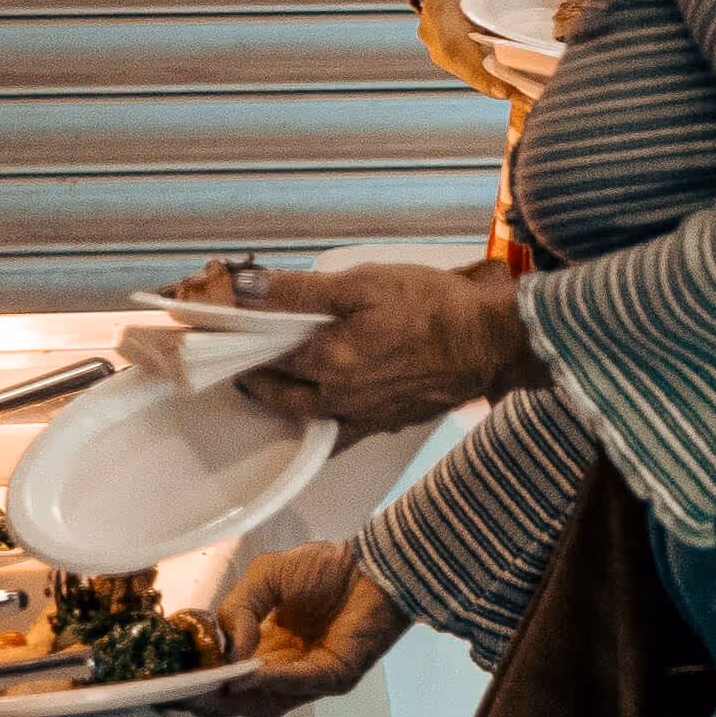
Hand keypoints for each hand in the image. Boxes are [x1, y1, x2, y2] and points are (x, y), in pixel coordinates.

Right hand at [182, 539, 404, 716]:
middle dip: (206, 700)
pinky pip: (297, 684)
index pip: (223, 678)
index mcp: (262, 650)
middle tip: (177, 693)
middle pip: (237, 701)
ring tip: (207, 686)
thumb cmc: (325, 568)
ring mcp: (308, 679)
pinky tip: (248, 673)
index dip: (195, 682)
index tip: (165, 680)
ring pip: (262, 701)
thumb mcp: (264, 579)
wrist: (373, 561)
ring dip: (234, 695)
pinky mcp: (334, 677)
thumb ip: (237, 610)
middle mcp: (282, 670)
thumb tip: (226, 649)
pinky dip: (272, 681)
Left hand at [194, 257, 543, 434]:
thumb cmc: (432, 307)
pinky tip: (325, 413)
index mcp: (324, 362)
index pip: (263, 357)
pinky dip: (324, 426)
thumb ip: (300, 290)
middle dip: (255, 382)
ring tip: (277, 387)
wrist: (493, 342)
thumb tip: (244, 287)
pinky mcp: (391, 422)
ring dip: (285, 406)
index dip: (239, 346)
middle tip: (245, 365)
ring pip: (307, 419)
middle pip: (278, 396)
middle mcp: (336, 397)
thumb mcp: (364, 283)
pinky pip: (343, 433)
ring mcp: (364, 415)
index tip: (222, 337)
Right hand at [415, 0, 549, 100]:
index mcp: (445, 1)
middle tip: (535, 101)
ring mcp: (438, 39)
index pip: (455, 44)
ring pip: (468, 71)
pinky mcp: (451, 48)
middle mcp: (433, 24)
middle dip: (498, 84)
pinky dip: (497, 78)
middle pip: (462, 65)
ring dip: (500, 84)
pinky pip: (472, 68)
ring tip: (535, 97)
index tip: (506, 90)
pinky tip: (527, 87)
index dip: (479, 70)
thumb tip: (552, 32)